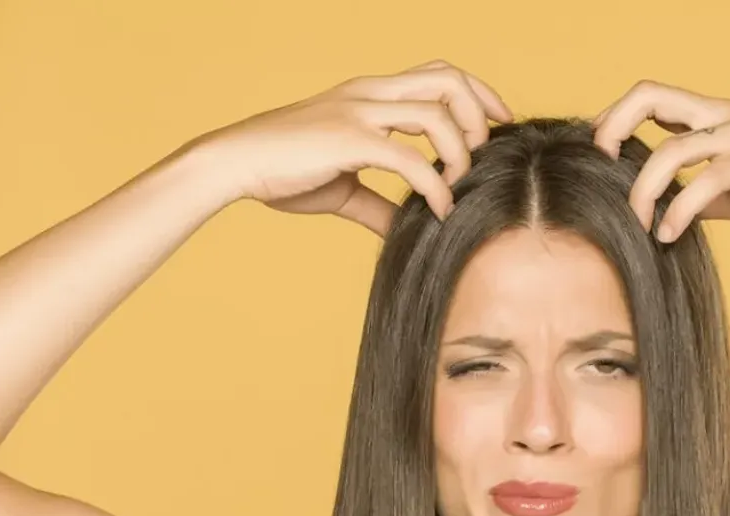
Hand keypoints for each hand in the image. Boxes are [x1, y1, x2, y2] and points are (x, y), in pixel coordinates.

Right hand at [190, 59, 512, 235]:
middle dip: (479, 113)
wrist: (233, 164)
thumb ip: (378, 205)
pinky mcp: (349, 140)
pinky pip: (410, 159)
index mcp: (369, 94)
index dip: (476, 94)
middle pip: (448, 78)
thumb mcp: (341, 188)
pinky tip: (439, 209)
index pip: (438, 73)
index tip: (496, 126)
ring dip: (461, 151)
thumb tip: (405, 229)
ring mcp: (359, 113)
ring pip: (437, 113)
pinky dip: (434, 186)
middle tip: (485, 153)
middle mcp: (369, 94)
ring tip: (459, 185)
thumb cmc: (281, 172)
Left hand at [592, 80, 729, 240]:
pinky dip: (678, 211)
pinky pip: (703, 182)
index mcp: (718, 116)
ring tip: (640, 224)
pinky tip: (669, 234)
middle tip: (601, 166)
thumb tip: (676, 216)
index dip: (618, 121)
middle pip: (648, 95)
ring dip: (642, 192)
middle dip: (611, 127)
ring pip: (669, 151)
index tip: (604, 158)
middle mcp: (722, 117)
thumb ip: (710, 196)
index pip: (653, 100)